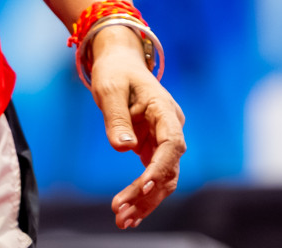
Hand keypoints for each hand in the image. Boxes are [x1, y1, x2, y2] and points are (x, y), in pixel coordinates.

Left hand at [88, 26, 185, 229]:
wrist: (120, 62)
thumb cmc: (115, 71)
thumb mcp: (109, 88)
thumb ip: (116, 117)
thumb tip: (123, 148)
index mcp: (165, 111)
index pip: (172, 145)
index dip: (161, 167)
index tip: (145, 184)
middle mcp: (170, 129)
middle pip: (168, 168)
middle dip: (148, 193)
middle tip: (122, 213)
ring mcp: (163, 140)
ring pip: (163, 178)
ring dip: (146, 200)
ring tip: (123, 219)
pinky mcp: (153, 147)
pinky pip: (152, 176)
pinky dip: (142, 194)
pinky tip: (129, 213)